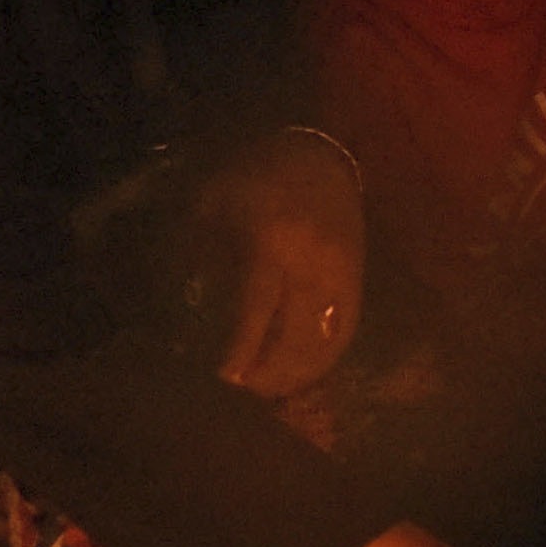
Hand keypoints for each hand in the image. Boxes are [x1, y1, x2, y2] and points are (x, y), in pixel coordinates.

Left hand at [196, 132, 365, 399]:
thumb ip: (200, 251)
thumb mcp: (215, 201)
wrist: (319, 153)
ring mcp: (341, 277)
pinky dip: (324, 358)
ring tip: (270, 390)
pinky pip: (344, 332)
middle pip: (295, 339)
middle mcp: (312, 267)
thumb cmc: (258, 174)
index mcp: (273, 245)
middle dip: (269, 374)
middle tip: (243, 393)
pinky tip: (302, 372)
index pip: (257, 311)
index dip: (241, 349)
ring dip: (298, 374)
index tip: (224, 378)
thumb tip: (188, 304)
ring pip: (325, 343)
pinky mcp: (357, 282)